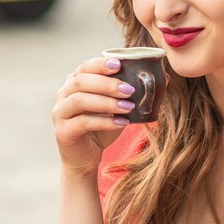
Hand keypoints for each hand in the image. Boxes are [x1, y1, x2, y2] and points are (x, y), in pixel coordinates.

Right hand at [51, 57, 135, 176]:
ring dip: (106, 101)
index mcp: (74, 84)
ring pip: (79, 100)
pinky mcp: (62, 131)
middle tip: (129, 89)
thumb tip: (163, 79)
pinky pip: (83, 122)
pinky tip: (121, 123)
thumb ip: (130, 94)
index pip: (84, 67)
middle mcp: (63, 95)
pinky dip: (104, 121)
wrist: (85, 159)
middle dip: (107, 83)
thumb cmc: (101, 130)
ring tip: (128, 106)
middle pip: (81, 81)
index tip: (119, 65)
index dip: (100, 64)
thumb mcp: (117, 109)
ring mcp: (60, 113)